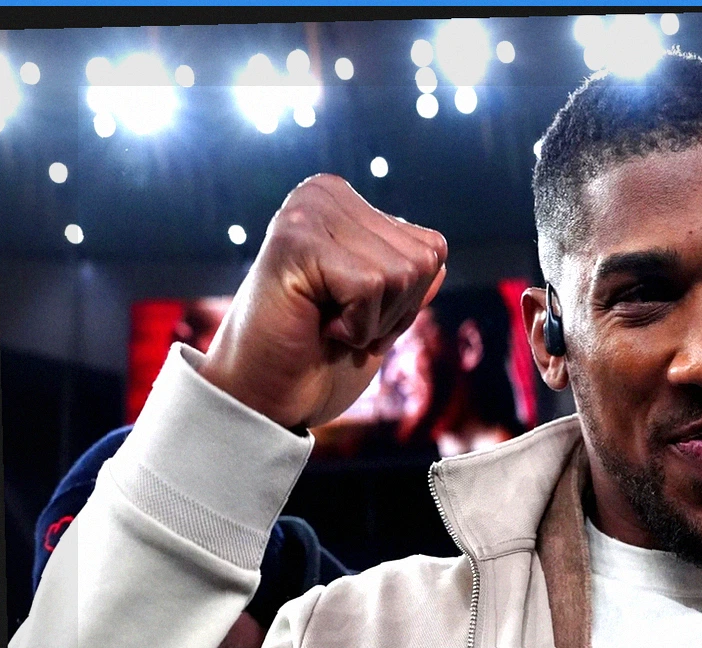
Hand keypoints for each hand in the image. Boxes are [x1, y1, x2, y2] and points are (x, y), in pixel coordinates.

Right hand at [199, 174, 446, 429]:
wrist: (264, 398)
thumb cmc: (317, 360)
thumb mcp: (380, 315)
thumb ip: (408, 281)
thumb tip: (436, 249)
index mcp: (345, 203)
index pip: (432, 248)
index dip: (406, 302)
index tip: (355, 314)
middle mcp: (324, 194)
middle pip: (423, 260)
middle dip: (393, 311)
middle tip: (338, 324)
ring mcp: (307, 212)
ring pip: (402, 273)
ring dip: (372, 320)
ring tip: (326, 323)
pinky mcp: (295, 239)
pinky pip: (371, 286)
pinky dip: (355, 326)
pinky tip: (317, 326)